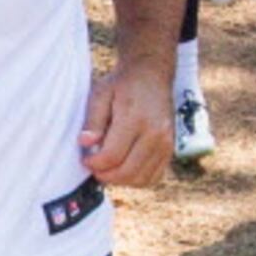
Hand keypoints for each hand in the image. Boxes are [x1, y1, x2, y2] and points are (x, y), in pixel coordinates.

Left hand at [79, 68, 172, 188]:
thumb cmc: (122, 84)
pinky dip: (137, 180)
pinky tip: (124, 170)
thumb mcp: (100, 95)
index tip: (85, 159)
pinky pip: (155, 177)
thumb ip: (93, 121)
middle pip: (127, 172)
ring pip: (141, 179)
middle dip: (105, 175)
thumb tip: (85, 143)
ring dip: (120, 180)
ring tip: (107, 169)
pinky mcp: (171, 149)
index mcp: (135, 119)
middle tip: (94, 167)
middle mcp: (156, 133)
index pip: (112, 156)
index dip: (94, 164)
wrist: (152, 74)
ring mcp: (167, 143)